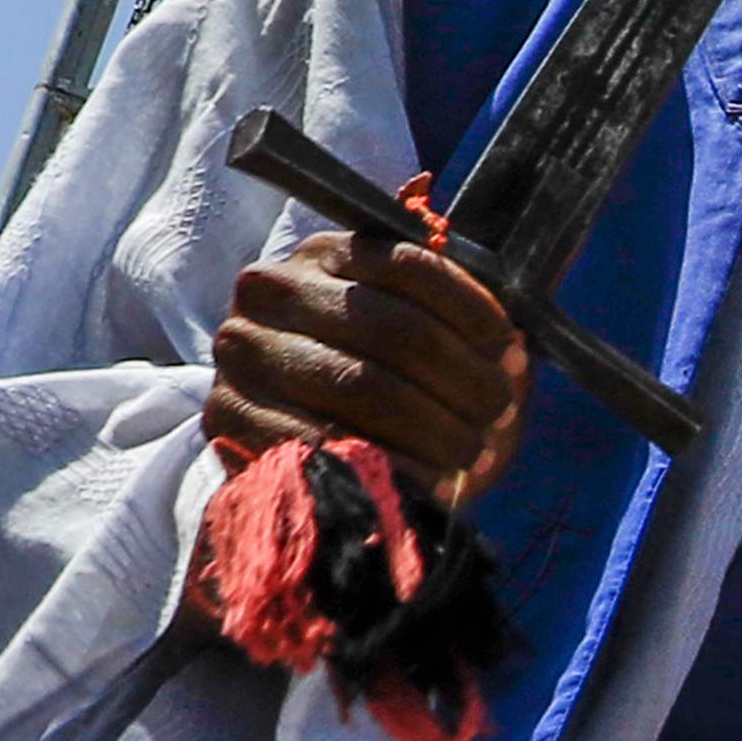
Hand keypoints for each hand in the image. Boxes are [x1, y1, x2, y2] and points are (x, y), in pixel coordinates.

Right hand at [205, 219, 528, 498]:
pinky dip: (393, 468)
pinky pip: (325, 442)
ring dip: (437, 427)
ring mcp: (244, 354)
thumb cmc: (372, 386)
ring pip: (363, 384)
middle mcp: (271, 290)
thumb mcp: (411, 340)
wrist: (286, 446)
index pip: (409, 266)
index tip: (508, 348)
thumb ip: (461, 333)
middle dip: (463, 377)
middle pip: (393, 328)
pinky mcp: (228, 417)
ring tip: (471, 452)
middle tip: (496, 413)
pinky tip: (429, 485)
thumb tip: (513, 354)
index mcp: (323, 255)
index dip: (472, 310)